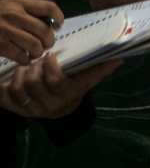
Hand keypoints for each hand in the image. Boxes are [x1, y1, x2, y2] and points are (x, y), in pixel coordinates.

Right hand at [0, 0, 63, 63]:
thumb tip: (55, 26)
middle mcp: (14, 15)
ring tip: (36, 52)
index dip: (59, 17)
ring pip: (35, 45)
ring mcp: (5, 30)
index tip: (59, 25)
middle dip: (49, 41)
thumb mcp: (12, 5)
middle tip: (46, 44)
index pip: (48, 7)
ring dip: (39, 52)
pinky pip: (22, 56)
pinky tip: (24, 58)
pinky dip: (26, 60)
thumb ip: (31, 11)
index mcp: (19, 3)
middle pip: (44, 30)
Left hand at [0, 54, 121, 117]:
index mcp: (68, 95)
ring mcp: (32, 110)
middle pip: (34, 83)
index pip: (55, 81)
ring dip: (18, 75)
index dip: (50, 66)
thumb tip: (119, 58)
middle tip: (35, 59)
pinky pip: (5, 100)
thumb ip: (100, 69)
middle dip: (33, 67)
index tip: (50, 55)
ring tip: (24, 67)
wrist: (63, 112)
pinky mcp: (18, 111)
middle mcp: (50, 105)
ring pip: (18, 90)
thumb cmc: (75, 88)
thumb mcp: (88, 80)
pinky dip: (4, 88)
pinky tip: (9, 79)